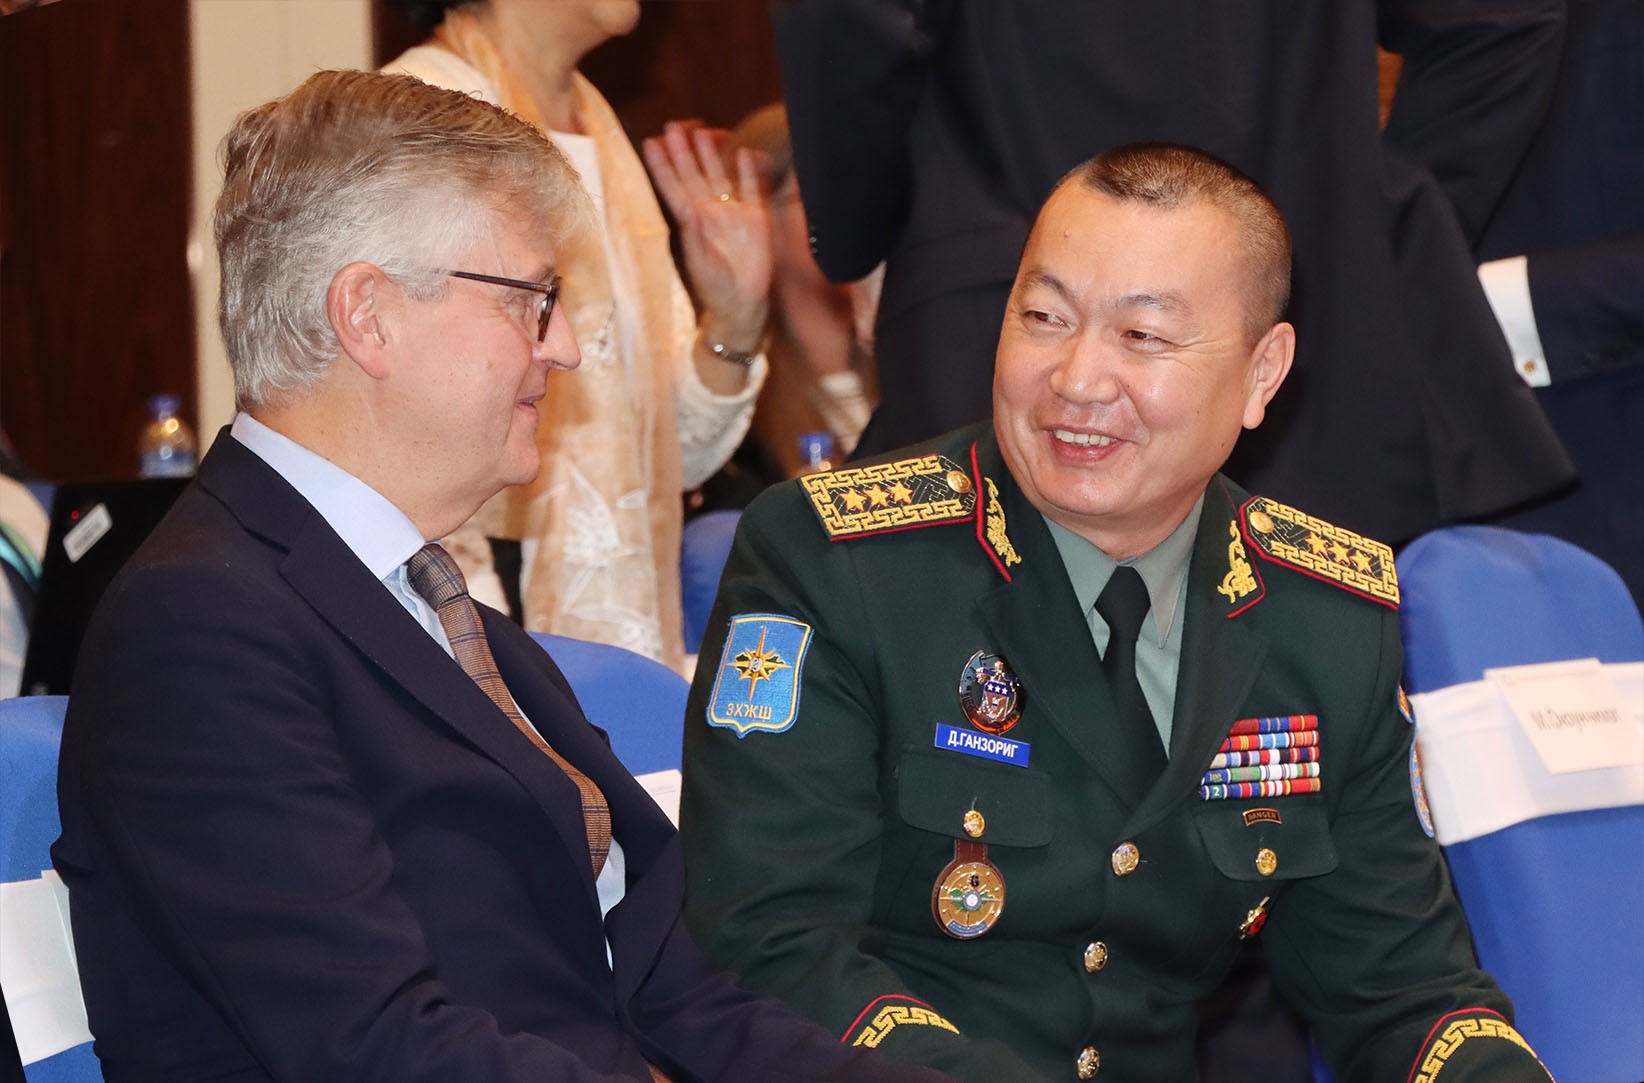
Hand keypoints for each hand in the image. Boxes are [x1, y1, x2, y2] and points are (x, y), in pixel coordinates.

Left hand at [642, 120, 771, 348]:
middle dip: (683, 151)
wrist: (743, 305)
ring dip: (711, 155)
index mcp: (691, 222)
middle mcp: (710, 213)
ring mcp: (734, 214)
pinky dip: (748, 172)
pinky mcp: (757, 220)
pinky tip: (744, 153)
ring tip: (703, 131)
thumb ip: (696, 237)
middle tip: (673, 125)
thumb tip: (690, 211)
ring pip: (719, 177)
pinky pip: (752, 190)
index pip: (673, 187)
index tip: (650, 143)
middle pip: (694, 175)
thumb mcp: (701, 263)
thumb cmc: (716, 289)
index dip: (662, 166)